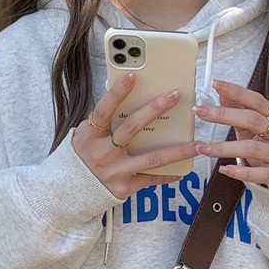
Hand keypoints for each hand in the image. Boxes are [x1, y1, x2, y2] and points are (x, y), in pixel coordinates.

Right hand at [72, 71, 203, 200]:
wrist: (70, 192)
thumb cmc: (83, 157)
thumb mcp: (85, 135)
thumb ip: (103, 120)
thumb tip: (126, 97)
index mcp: (92, 136)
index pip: (104, 110)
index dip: (117, 93)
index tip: (133, 76)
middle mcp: (104, 153)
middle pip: (132, 128)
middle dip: (155, 108)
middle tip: (175, 94)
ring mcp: (116, 171)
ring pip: (151, 159)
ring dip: (177, 151)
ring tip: (197, 144)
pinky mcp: (124, 188)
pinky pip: (150, 180)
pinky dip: (167, 176)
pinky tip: (182, 171)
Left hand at [192, 79, 268, 191]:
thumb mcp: (256, 130)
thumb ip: (240, 112)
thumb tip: (222, 92)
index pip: (256, 101)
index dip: (236, 92)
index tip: (216, 84)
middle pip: (252, 120)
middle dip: (224, 115)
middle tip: (201, 112)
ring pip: (251, 148)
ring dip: (224, 148)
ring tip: (203, 148)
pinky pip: (258, 174)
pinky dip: (240, 171)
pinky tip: (224, 169)